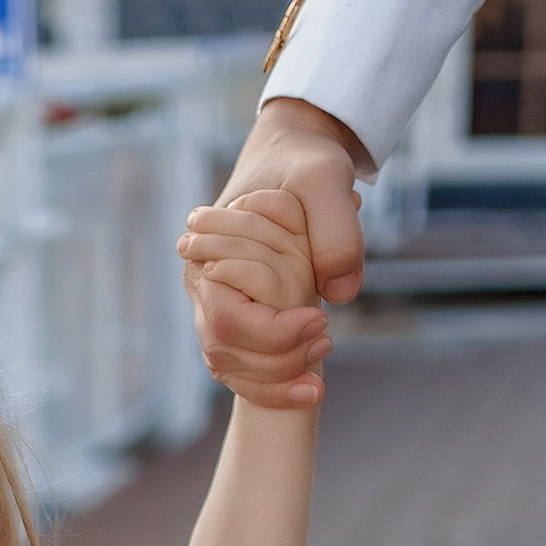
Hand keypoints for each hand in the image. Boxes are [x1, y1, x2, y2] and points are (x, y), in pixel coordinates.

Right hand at [185, 96, 365, 409]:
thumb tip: (340, 294)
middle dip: (279, 360)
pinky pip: (246, 373)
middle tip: (326, 335)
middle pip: (226, 352)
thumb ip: (334, 231)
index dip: (271, 332)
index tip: (319, 319)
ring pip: (234, 370)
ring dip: (280, 378)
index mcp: (208, 252)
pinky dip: (278, 389)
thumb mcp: (324, 178)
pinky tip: (313, 388)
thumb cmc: (305, 162)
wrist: (299, 156)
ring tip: (324, 352)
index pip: (226, 319)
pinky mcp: (241, 323)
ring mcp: (218, 307)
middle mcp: (205, 286)